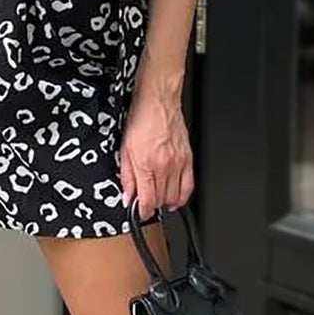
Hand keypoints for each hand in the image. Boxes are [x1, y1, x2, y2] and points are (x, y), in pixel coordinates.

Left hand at [118, 83, 194, 221]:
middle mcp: (164, 166)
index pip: (147, 200)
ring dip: (166, 202)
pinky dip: (183, 196)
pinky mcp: (188, 158)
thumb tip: (128, 195)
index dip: (142, 211)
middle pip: (161, 199)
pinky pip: (189, 185)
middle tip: (145, 203)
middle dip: (152, 205)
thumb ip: (127, 176)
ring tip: (158, 200)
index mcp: (146, 164)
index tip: (139, 212)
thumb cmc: (141, 119)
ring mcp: (178, 163)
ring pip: (175, 195)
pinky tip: (176, 198)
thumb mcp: (124, 149)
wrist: (159, 101)